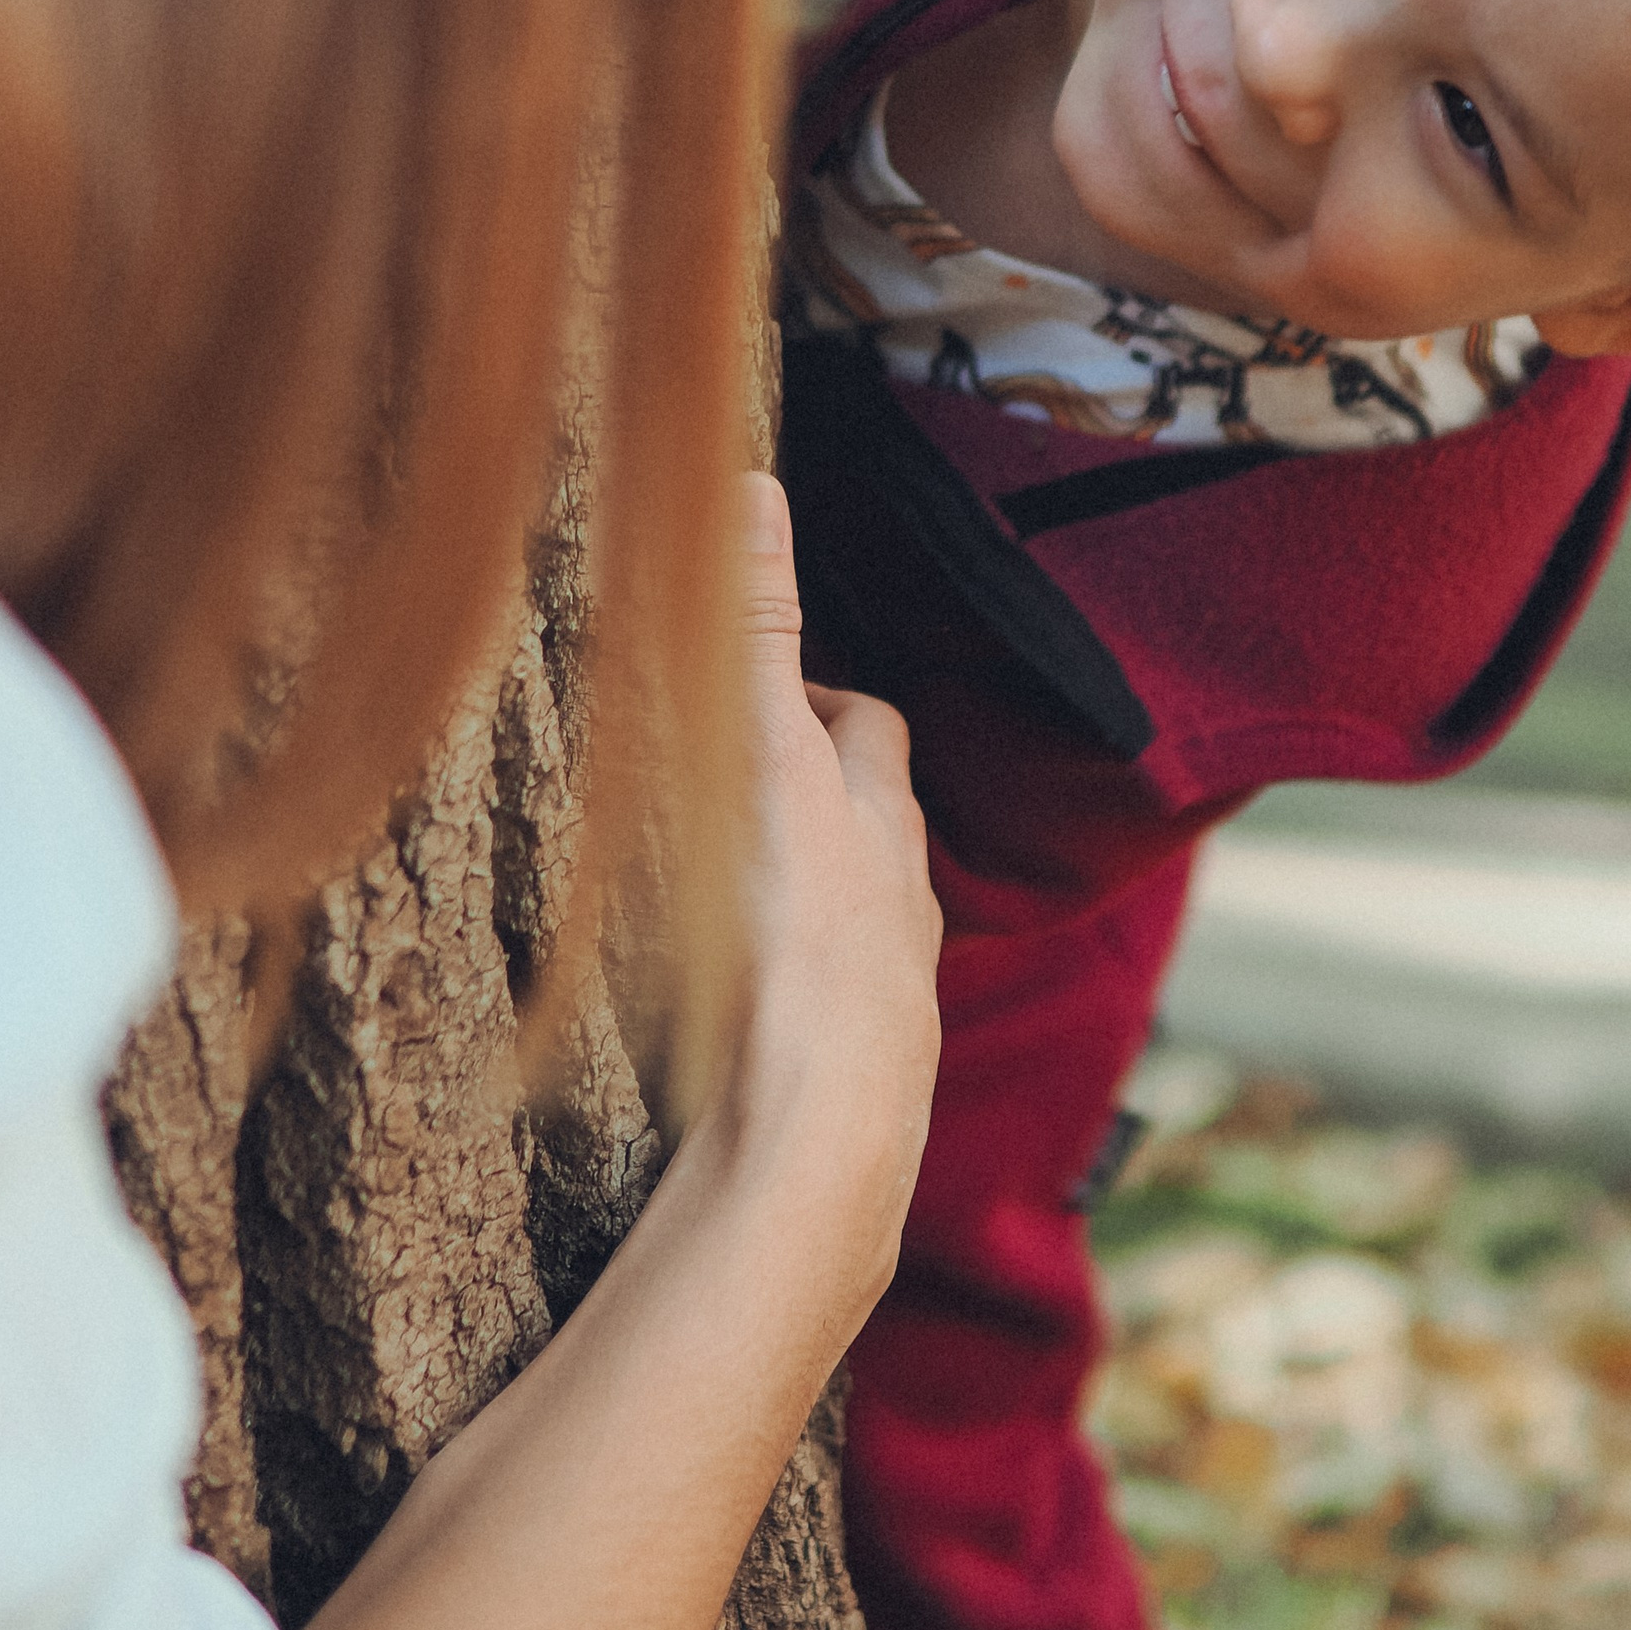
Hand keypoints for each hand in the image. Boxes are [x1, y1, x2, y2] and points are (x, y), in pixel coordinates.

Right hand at [708, 475, 941, 1324]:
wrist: (817, 1142)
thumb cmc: (795, 941)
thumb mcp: (764, 763)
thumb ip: (755, 630)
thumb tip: (754, 487)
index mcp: (881, 832)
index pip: (872, 732)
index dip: (827, 701)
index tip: (773, 692)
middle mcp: (902, 919)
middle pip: (878, 837)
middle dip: (826, 807)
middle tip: (743, 795)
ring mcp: (884, 1016)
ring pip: (860, 938)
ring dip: (810, 914)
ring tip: (728, 910)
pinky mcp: (847, 1101)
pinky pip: (822, 1033)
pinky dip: (786, 1011)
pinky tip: (732, 1031)